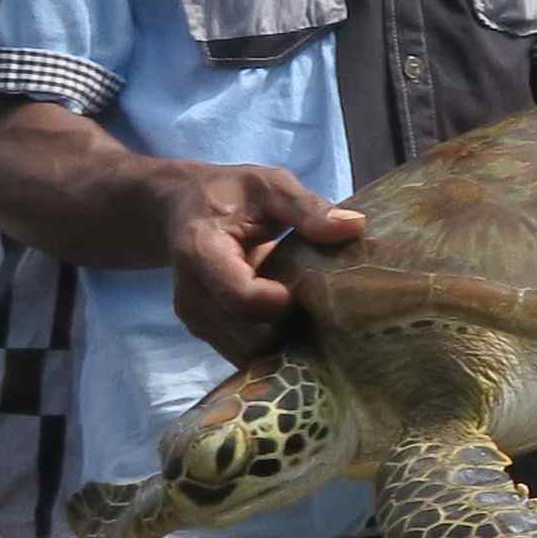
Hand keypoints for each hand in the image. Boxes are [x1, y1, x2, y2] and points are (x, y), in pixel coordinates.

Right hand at [149, 158, 361, 359]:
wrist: (182, 208)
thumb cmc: (228, 193)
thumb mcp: (269, 185)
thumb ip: (307, 207)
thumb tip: (354, 227)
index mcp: (200, 253)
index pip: (242, 298)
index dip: (283, 301)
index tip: (308, 285)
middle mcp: (191, 293)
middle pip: (250, 332)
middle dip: (290, 321)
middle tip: (315, 296)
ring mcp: (195, 317)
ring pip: (249, 350)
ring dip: (283, 336)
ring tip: (302, 304)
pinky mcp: (205, 330)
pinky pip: (244, 353)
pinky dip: (272, 342)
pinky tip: (288, 315)